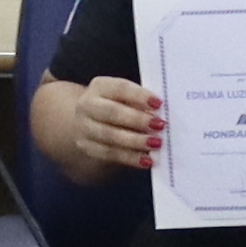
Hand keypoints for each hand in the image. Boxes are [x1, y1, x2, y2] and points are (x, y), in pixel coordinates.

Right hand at [31, 72, 165, 178]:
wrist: (87, 120)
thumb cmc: (117, 105)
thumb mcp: (126, 97)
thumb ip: (141, 102)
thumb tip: (161, 114)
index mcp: (100, 86)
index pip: (120, 88)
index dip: (140, 96)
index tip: (159, 103)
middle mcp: (88, 105)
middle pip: (112, 112)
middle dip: (137, 119)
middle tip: (160, 125)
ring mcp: (84, 127)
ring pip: (110, 135)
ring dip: (135, 141)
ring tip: (156, 144)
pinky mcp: (87, 147)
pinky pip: (109, 154)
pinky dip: (130, 157)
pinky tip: (146, 160)